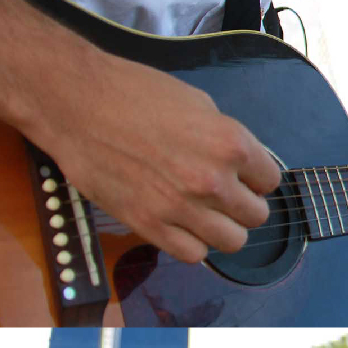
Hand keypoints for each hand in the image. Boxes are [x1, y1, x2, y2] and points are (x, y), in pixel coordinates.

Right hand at [56, 56, 279, 263]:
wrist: (77, 104)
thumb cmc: (132, 92)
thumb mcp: (195, 102)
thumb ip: (223, 137)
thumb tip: (238, 162)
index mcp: (230, 143)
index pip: (270, 180)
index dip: (256, 177)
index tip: (242, 176)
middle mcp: (212, 179)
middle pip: (255, 215)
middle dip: (243, 205)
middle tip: (223, 195)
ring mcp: (181, 207)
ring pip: (231, 241)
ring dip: (223, 229)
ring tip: (205, 214)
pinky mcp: (149, 225)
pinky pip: (193, 254)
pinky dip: (193, 243)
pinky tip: (182, 226)